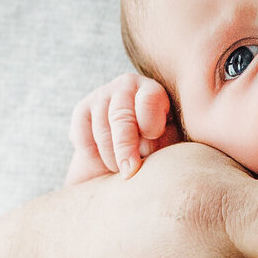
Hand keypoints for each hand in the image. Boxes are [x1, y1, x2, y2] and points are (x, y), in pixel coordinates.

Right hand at [66, 73, 180, 183]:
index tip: (152, 149)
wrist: (127, 162)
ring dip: (110, 156)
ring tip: (121, 170)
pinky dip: (91, 152)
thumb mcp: (170, 146)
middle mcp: (127, 85)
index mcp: (154, 90)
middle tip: (129, 172)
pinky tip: (103, 161)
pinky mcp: (82, 109)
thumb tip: (175, 154)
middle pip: (121, 115)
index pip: (149, 100)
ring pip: (102, 128)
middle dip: (125, 148)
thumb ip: (171, 143)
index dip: (151, 127)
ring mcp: (102, 94)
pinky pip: (82, 133)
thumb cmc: (158, 153)